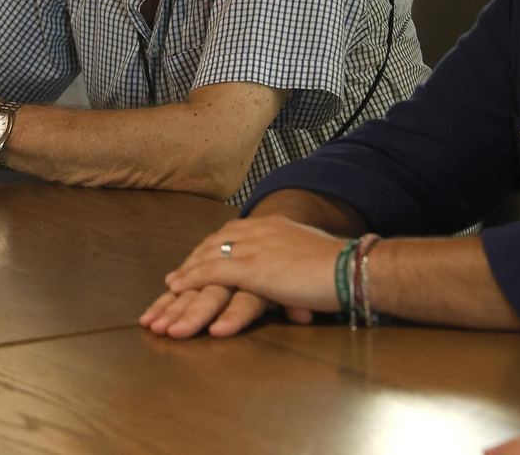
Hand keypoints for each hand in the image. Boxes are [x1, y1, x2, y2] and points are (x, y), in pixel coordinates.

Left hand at [156, 216, 349, 335]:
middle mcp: (258, 230)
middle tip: (173, 281)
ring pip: (207, 260)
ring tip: (168, 293)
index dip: (209, 252)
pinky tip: (176, 288)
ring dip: (185, 279)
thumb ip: (292, 262)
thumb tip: (290, 277)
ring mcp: (254, 248)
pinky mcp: (253, 268)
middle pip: (213, 245)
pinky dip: (192, 280)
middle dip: (191, 264)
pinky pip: (213, 273)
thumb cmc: (339, 268)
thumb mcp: (309, 256)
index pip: (230, 235)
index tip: (195, 263)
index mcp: (272, 226)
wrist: (351, 267)